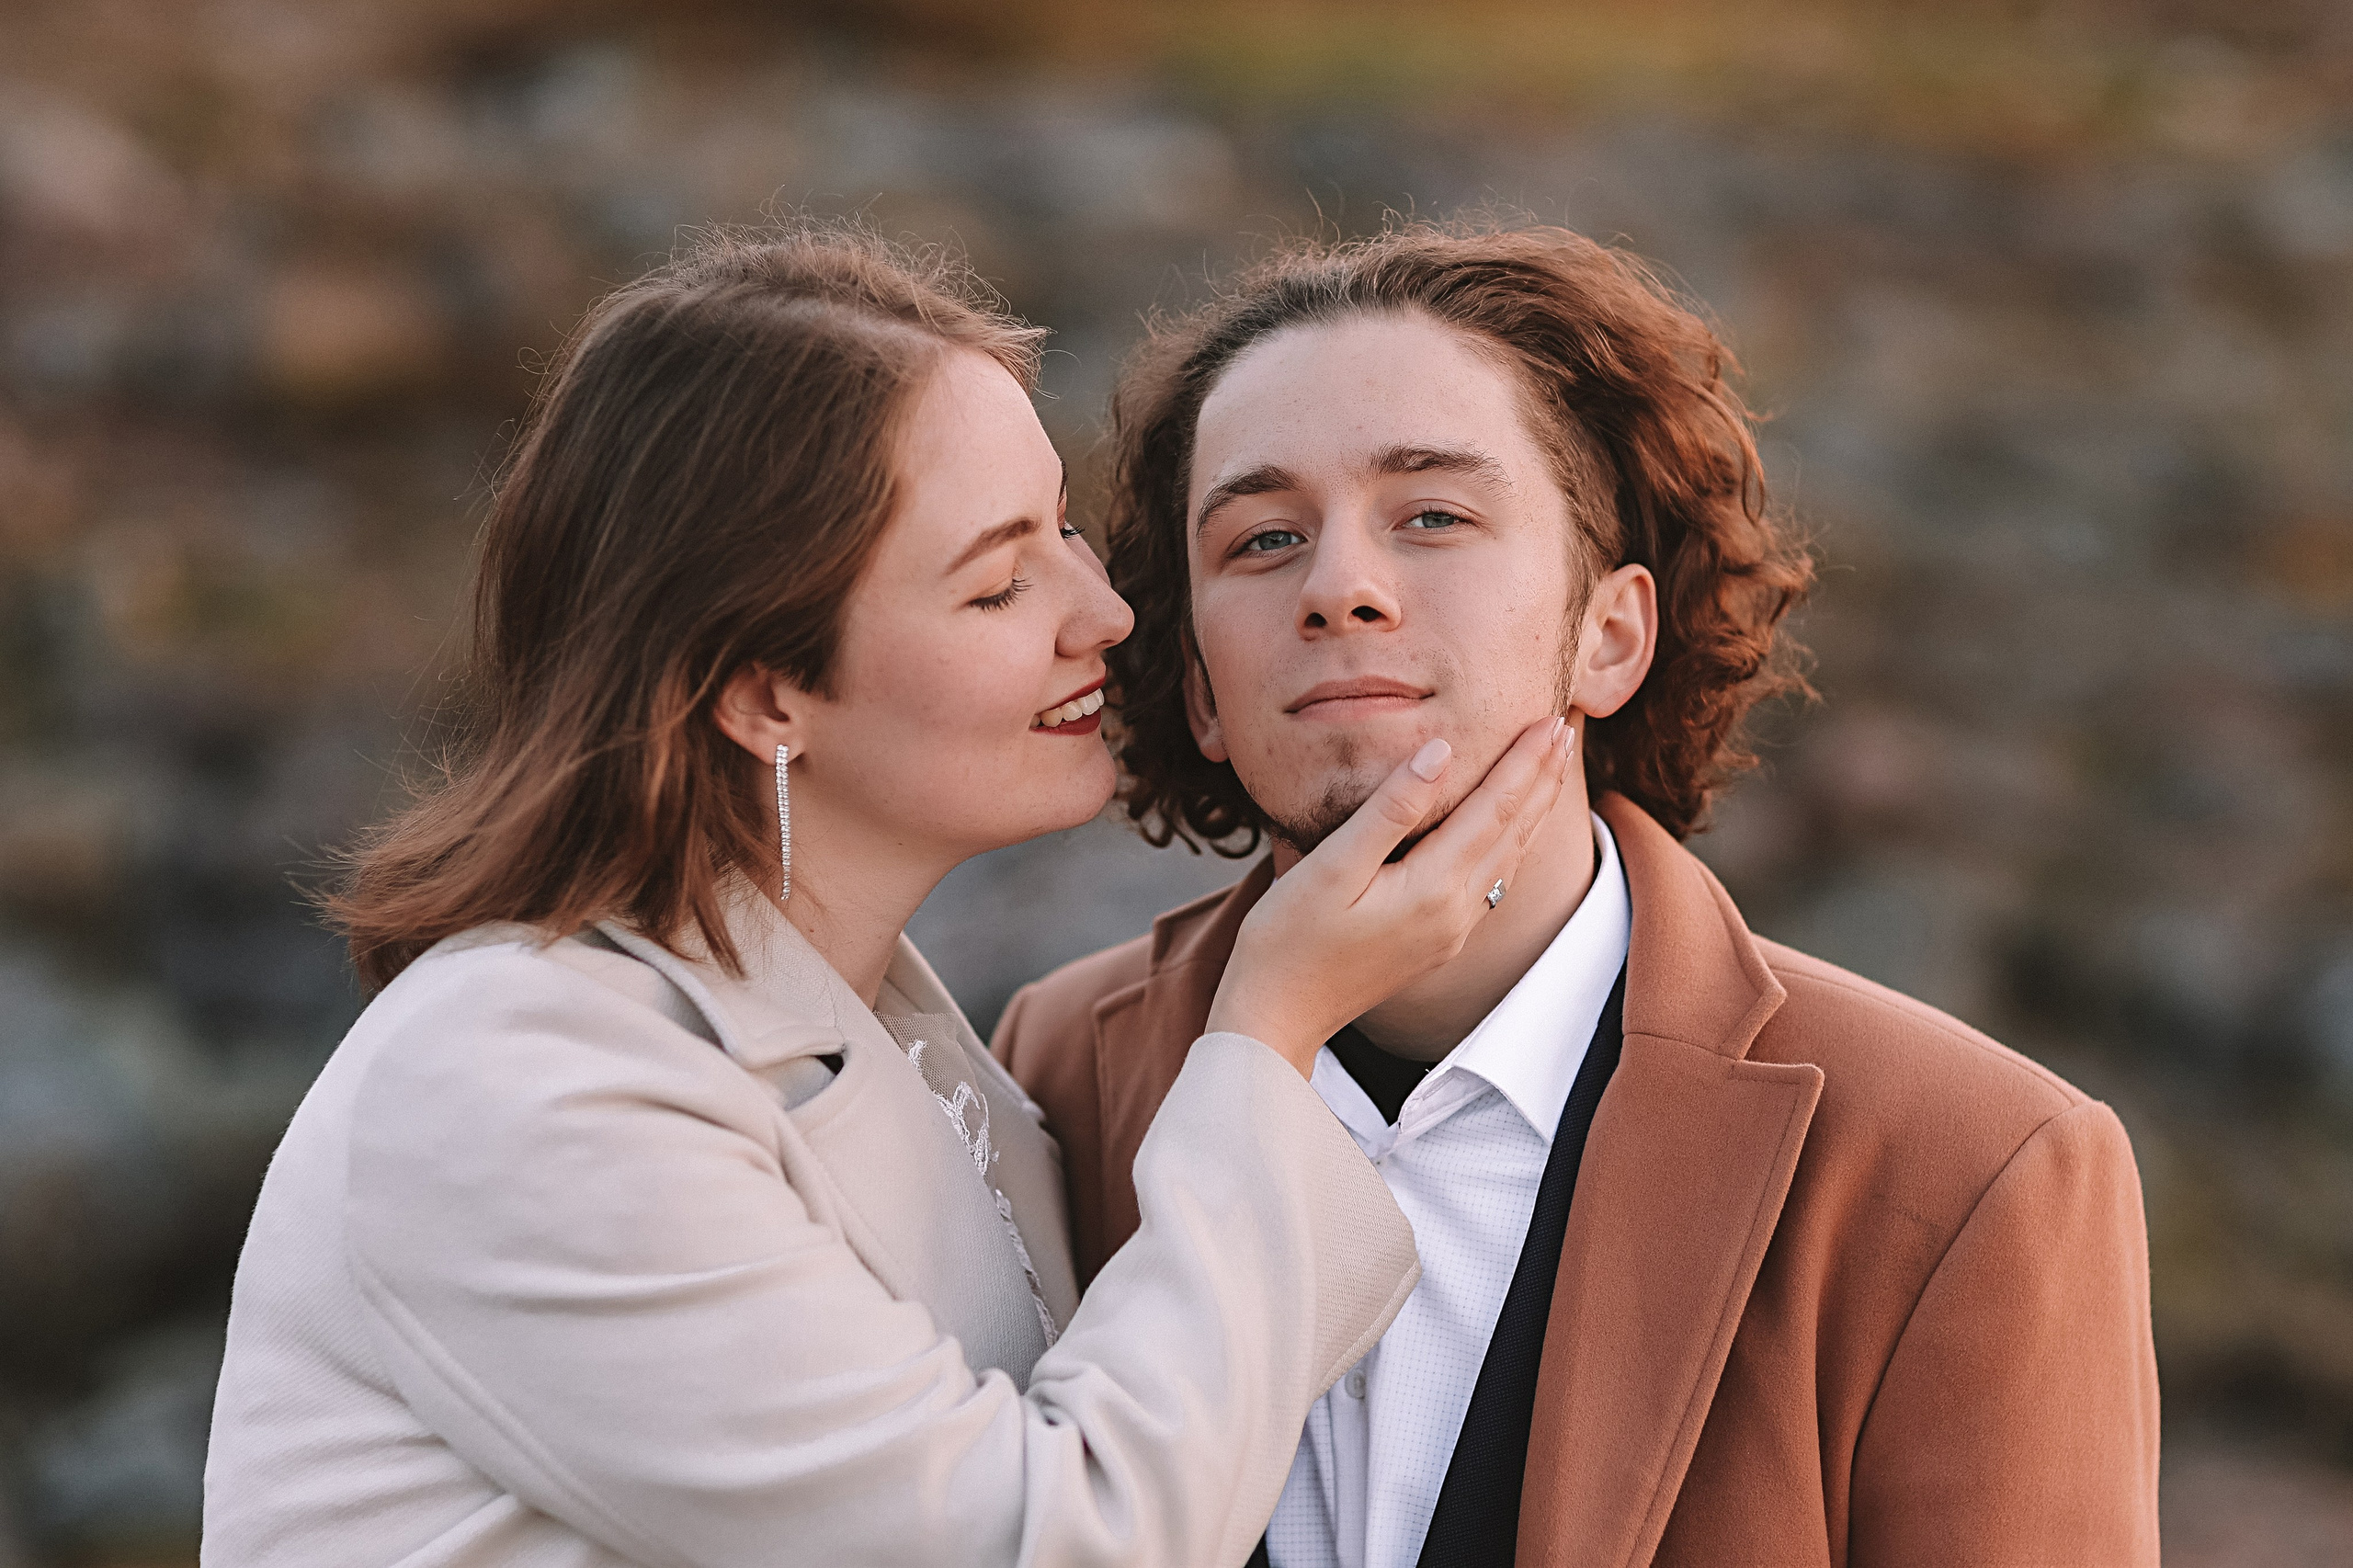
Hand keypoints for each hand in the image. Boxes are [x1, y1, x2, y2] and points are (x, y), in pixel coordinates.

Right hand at [1205, 715, 1575, 1075]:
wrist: (1277, 1016)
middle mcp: (1455, 913)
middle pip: (1513, 833)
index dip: (1524, 762)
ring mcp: (1450, 933)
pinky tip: (1509, 833)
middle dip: (1541, 779)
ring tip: (1549, 771)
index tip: (1550, 721)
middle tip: (1566, 730)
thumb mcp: (1331, 866)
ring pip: (1508, 861)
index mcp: (1432, 887)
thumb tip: (1441, 751)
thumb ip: (1390, 808)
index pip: (1495, 809)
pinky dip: (1510, 846)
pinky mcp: (1438, 944)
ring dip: (1532, 812)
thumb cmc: (1288, 938)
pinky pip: (1491, 884)